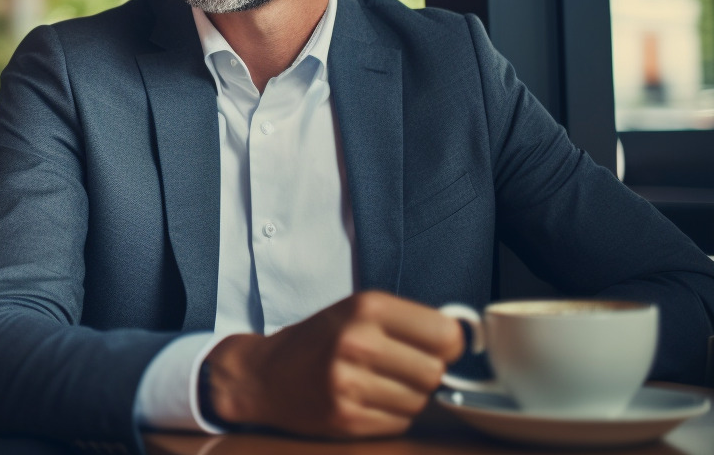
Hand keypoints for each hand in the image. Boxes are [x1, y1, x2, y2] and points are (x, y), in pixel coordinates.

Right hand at [200, 291, 463, 437]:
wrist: (263, 376)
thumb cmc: (317, 341)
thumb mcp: (356, 311)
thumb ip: (407, 321)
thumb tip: (466, 339)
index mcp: (366, 307)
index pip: (445, 333)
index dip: (448, 344)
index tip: (437, 347)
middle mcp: (358, 341)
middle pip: (435, 371)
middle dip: (425, 372)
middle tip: (399, 367)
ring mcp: (351, 382)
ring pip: (420, 400)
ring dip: (407, 396)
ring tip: (377, 383)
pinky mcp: (347, 417)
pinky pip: (400, 422)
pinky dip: (390, 416)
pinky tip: (365, 401)